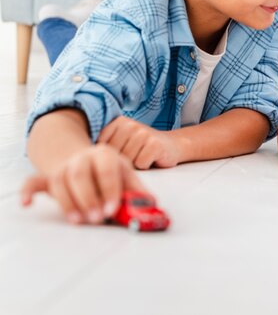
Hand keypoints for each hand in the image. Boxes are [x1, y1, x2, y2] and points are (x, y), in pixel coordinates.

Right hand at [21, 144, 146, 224]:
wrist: (84, 158)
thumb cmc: (109, 171)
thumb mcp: (126, 174)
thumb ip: (137, 189)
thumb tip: (152, 203)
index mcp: (105, 155)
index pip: (107, 169)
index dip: (110, 189)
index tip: (113, 209)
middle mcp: (82, 158)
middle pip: (80, 174)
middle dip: (89, 197)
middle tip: (97, 218)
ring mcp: (63, 167)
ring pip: (60, 182)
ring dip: (68, 202)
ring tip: (79, 221)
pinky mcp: (47, 178)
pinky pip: (33, 182)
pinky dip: (27, 192)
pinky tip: (26, 204)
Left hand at [97, 116, 181, 169]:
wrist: (172, 145)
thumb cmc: (142, 147)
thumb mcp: (122, 140)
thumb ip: (104, 144)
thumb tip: (84, 158)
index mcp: (118, 122)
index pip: (103, 147)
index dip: (113, 155)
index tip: (124, 150)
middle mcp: (130, 124)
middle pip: (115, 155)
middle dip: (124, 160)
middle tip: (136, 154)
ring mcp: (143, 133)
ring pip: (128, 160)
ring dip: (136, 163)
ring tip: (143, 155)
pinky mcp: (155, 144)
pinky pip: (141, 164)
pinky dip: (146, 165)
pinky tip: (152, 158)